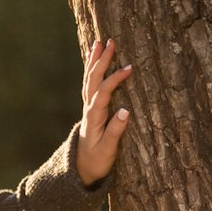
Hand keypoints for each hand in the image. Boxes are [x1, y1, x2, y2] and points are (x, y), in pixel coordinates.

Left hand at [76, 38, 132, 186]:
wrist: (81, 169)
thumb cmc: (97, 161)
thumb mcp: (108, 150)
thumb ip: (115, 131)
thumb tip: (125, 111)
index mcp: (94, 117)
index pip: (104, 92)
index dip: (115, 79)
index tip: (130, 67)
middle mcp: (88, 109)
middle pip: (93, 80)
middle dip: (102, 60)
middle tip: (110, 42)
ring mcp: (88, 107)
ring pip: (89, 79)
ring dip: (94, 61)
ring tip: (98, 43)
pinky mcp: (90, 109)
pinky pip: (90, 84)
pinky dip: (92, 70)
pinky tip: (93, 59)